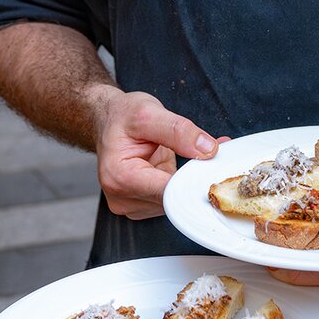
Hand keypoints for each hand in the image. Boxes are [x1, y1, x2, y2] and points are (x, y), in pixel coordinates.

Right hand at [87, 85, 227, 218]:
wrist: (108, 122)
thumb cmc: (121, 117)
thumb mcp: (149, 112)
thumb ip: (179, 131)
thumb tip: (207, 149)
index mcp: (120, 177)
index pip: (169, 192)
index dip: (193, 180)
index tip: (210, 167)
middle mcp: (123, 198)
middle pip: (174, 200)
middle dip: (194, 178)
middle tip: (204, 154)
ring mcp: (133, 206)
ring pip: (177, 203)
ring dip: (189, 181)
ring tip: (186, 157)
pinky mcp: (144, 206)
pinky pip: (173, 200)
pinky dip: (182, 185)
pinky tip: (180, 169)